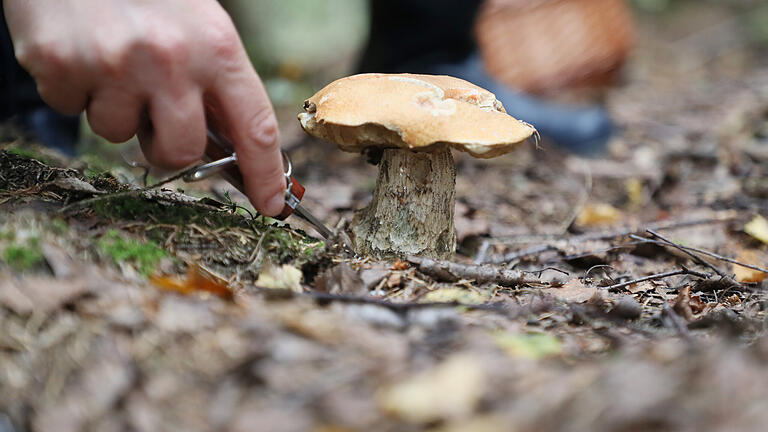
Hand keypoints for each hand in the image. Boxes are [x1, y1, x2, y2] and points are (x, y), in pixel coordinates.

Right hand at [4, 0, 286, 215]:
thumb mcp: (200, 23)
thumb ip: (215, 83)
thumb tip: (227, 150)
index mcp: (216, 45)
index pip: (254, 127)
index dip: (266, 174)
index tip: (273, 205)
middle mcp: (170, 58)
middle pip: (182, 153)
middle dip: (167, 146)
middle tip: (152, 113)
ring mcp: (112, 63)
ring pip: (117, 135)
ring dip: (114, 108)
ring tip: (109, 57)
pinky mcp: (58, 65)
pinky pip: (71, 109)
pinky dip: (73, 88)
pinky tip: (79, 47)